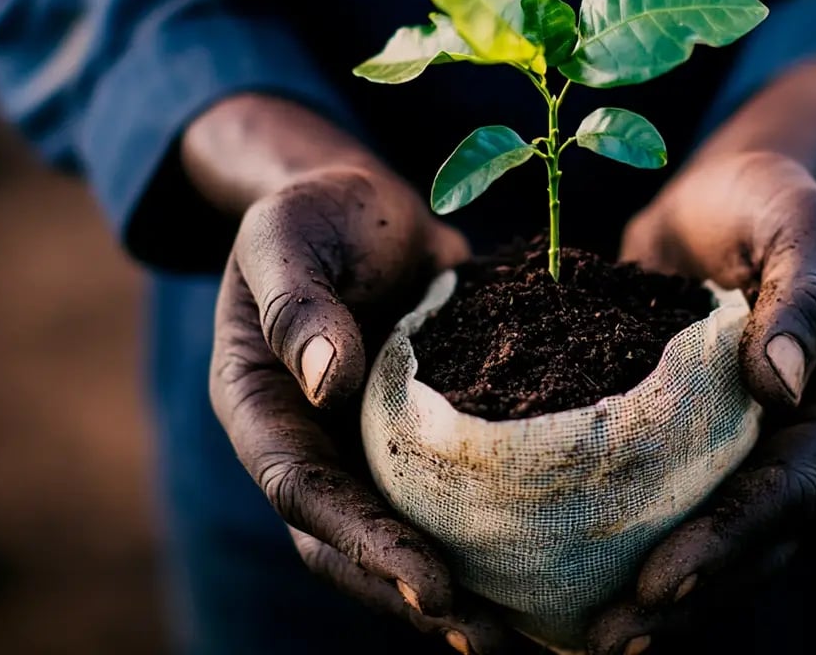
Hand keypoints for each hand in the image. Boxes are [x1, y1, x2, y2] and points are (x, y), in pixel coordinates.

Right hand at [186, 96, 531, 652]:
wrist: (357, 204)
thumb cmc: (311, 213)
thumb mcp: (286, 237)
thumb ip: (297, 304)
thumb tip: (326, 383)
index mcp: (262, 409)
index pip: (306, 495)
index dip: (366, 546)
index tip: (432, 587)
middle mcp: (312, 445)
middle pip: (353, 543)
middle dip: (416, 597)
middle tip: (493, 639)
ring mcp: (369, 445)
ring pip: (404, 533)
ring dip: (458, 588)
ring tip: (528, 634)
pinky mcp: (423, 433)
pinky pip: (452, 491)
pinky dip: (491, 531)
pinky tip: (553, 559)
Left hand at [588, 150, 815, 653]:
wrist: (725, 192)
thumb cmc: (769, 196)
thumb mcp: (795, 222)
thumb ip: (803, 295)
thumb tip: (788, 384)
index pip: (789, 489)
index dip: (730, 541)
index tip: (661, 582)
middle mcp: (789, 434)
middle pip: (750, 540)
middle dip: (687, 594)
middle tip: (609, 638)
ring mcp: (736, 440)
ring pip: (709, 537)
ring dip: (656, 594)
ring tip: (586, 638)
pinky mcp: (683, 433)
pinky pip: (661, 499)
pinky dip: (623, 541)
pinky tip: (565, 575)